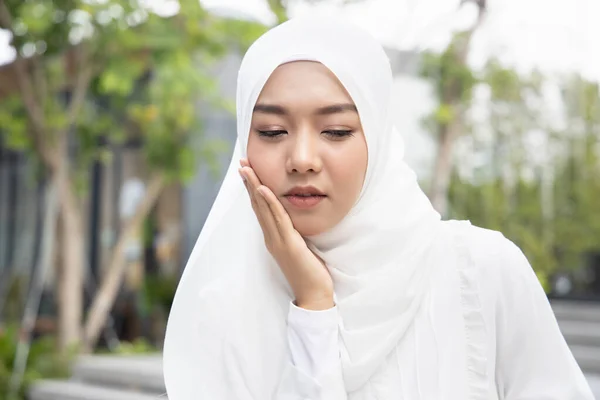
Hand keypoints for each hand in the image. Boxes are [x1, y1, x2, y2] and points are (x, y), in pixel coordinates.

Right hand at [239, 159, 333, 310]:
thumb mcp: (300, 246)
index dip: (253, 189)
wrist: (314, 295)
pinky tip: (264, 189)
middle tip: (242, 163)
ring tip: (247, 169)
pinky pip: (278, 220)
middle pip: (257, 205)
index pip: (260, 209)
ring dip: (255, 187)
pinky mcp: (288, 245)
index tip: (248, 171)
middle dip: (249, 183)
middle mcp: (271, 238)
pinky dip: (270, 203)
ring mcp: (278, 241)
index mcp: (273, 237)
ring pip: (263, 209)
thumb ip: (293, 232)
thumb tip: (293, 218)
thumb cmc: (309, 272)